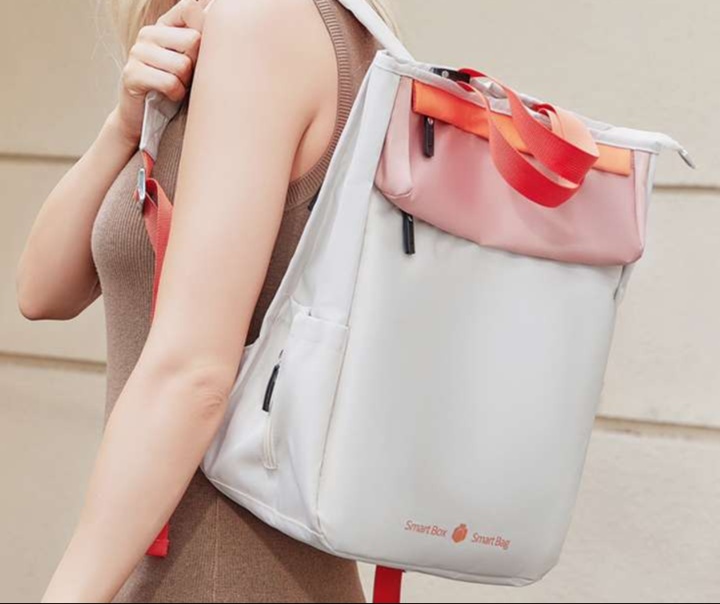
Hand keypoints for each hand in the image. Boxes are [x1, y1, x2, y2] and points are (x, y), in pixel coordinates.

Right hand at [111, 0, 211, 146]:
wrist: (144, 118)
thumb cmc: (175, 89)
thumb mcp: (192, 63)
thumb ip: (203, 42)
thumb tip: (219, 14)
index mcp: (165, 25)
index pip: (189, 8)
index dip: (204, 31)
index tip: (200, 54)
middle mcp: (149, 33)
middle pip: (193, 39)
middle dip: (196, 65)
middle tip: (187, 77)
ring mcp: (137, 52)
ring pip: (183, 64)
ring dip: (185, 83)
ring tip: (177, 87)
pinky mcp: (131, 74)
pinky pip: (169, 82)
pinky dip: (175, 94)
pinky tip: (170, 96)